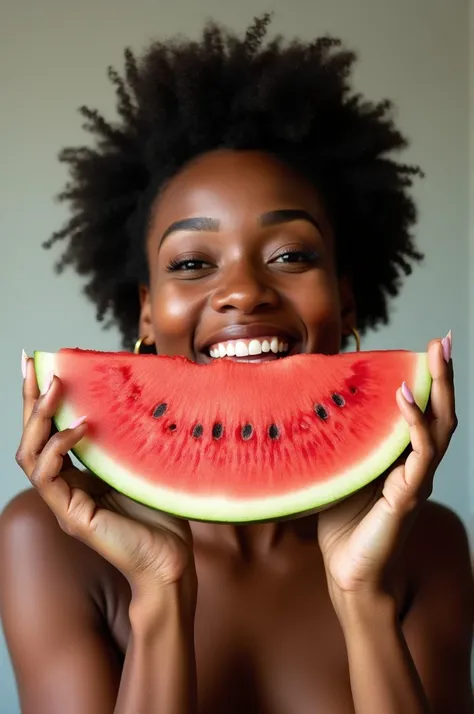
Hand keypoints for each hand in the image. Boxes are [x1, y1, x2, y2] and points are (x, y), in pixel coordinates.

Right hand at [16, 356, 195, 605]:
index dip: (42, 401)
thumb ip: (128, 439)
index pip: (51, 434)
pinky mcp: (71, 515)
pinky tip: (80, 426)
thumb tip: (133, 395)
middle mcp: (66, 489)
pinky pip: (48, 475)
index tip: (42, 365)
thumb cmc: (162, 515)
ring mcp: (64, 503)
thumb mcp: (141, 465)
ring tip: (54, 386)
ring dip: (40, 417)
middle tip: (32, 364)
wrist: (171, 562)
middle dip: (30, 400)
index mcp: (79, 478)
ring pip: (30, 455)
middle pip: (32, 439)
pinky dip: (58, 446)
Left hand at [318, 336, 455, 602]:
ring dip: (439, 390)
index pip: (424, 413)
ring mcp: (416, 482)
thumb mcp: (340, 471)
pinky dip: (414, 424)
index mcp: (403, 460)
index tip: (430, 347)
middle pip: (441, 413)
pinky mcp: (407, 497)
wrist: (348, 573)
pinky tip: (405, 398)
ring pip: (439, 428)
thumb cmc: (343, 525)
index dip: (430, 381)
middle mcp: (416, 468)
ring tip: (435, 356)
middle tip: (445, 340)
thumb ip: (342, 443)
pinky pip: (419, 455)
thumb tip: (319, 403)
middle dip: (444, 375)